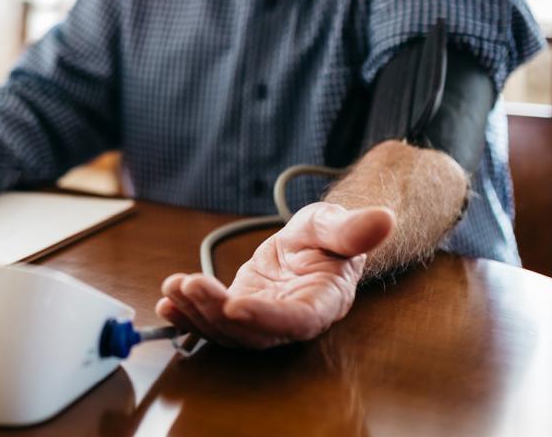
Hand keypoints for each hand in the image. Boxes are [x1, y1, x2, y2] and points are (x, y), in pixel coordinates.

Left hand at [155, 202, 394, 348]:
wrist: (315, 242)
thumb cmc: (331, 234)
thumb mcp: (337, 223)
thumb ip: (355, 228)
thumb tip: (384, 219)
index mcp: (322, 302)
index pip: (296, 320)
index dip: (266, 319)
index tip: (235, 306)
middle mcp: (289, 320)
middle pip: (253, 332)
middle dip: (217, 314)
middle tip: (190, 287)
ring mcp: (262, 319)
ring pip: (227, 330)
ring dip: (196, 314)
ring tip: (173, 288)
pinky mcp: (240, 310)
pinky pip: (212, 321)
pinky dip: (188, 315)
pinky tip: (166, 301)